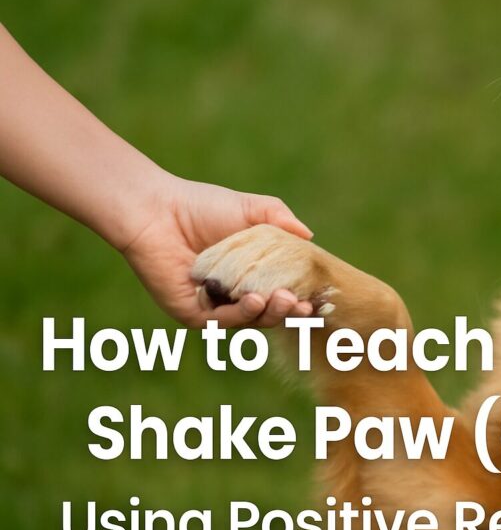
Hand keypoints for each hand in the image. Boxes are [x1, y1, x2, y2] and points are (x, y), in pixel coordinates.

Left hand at [121, 175, 314, 326]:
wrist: (156, 210)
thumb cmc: (200, 207)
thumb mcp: (252, 209)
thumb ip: (281, 219)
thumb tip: (309, 236)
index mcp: (249, 275)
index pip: (280, 293)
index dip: (299, 298)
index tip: (315, 297)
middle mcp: (233, 295)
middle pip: (268, 314)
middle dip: (288, 312)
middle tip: (301, 304)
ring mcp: (213, 307)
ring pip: (248, 322)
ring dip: (270, 314)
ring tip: (283, 298)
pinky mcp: (191, 313)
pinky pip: (220, 323)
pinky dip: (241, 315)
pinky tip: (255, 300)